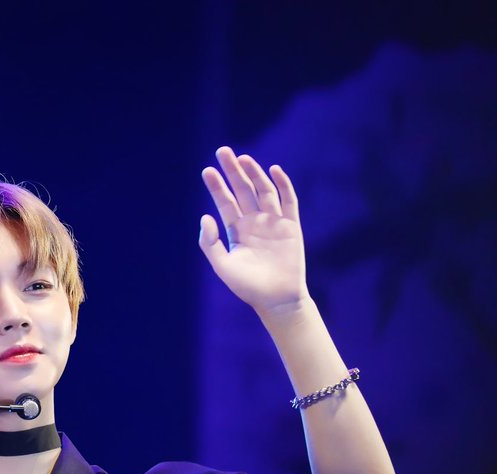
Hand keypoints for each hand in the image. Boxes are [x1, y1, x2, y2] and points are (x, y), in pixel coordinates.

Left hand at [198, 147, 308, 316]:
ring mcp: (273, 222)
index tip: (207, 170)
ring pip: (263, 191)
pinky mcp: (291, 226)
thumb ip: (210, 243)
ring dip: (254, 174)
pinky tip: (274, 170)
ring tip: (243, 159)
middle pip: (242, 190)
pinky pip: (288, 201)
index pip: (225, 202)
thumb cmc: (248, 287)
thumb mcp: (222, 266)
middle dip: (233, 171)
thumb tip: (205, 216)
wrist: (276, 299)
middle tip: (223, 151)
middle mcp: (254, 222)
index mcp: (236, 231)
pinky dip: (283, 185)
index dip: (217, 186)